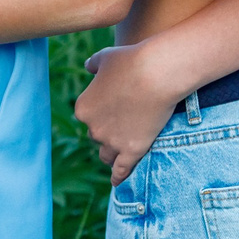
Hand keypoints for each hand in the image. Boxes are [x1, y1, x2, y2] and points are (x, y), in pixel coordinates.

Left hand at [74, 43, 183, 184]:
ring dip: (112, 152)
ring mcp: (112, 142)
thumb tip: (88, 67)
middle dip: (108, 131)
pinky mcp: (132, 151)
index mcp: (82, 107)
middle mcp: (93, 128)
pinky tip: (117, 181)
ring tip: (122, 150)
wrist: (156, 72)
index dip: (102, 112)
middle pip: (97, 135)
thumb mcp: (105, 57)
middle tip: (125, 121)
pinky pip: (121, 170)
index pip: (88, 116)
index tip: (115, 106)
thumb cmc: (131, 60)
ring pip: (106, 155)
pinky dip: (119, 176)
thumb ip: (93, 64)